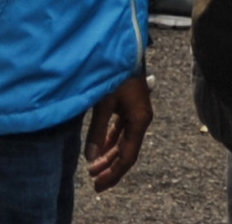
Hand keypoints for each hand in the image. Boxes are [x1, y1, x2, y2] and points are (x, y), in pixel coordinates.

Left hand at [85, 75, 154, 189]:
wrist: (125, 47)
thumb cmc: (115, 72)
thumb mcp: (104, 103)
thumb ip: (97, 131)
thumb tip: (90, 158)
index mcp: (139, 121)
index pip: (128, 157)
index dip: (113, 173)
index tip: (99, 185)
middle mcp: (141, 119)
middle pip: (127, 152)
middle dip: (110, 168)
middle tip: (94, 182)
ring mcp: (136, 113)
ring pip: (124, 142)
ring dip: (109, 155)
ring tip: (93, 169)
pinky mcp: (130, 106)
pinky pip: (121, 130)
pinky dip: (111, 140)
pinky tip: (101, 147)